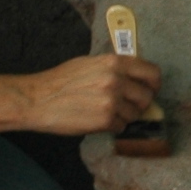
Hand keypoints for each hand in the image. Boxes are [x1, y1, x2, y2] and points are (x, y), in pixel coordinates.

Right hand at [25, 52, 162, 136]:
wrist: (38, 98)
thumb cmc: (61, 81)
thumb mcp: (90, 63)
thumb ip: (115, 69)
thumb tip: (135, 79)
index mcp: (115, 62)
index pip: (152, 73)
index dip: (153, 84)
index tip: (149, 90)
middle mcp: (116, 80)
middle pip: (147, 97)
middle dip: (139, 104)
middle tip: (125, 106)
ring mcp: (112, 101)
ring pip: (135, 115)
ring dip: (123, 117)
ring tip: (104, 112)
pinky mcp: (104, 120)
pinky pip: (120, 127)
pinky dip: (111, 127)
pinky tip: (96, 120)